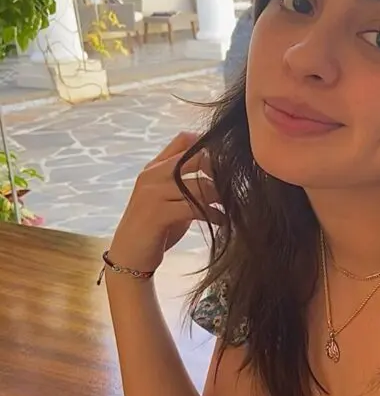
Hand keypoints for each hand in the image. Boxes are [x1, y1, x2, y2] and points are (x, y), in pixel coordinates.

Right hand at [108, 131, 222, 274]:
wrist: (129, 256)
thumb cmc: (154, 227)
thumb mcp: (168, 198)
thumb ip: (185, 181)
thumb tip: (218, 169)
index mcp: (154, 167)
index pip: (184, 139)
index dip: (209, 144)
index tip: (227, 160)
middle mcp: (152, 175)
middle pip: (195, 158)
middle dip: (219, 170)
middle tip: (235, 184)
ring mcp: (153, 193)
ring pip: (199, 185)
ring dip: (221, 196)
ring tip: (233, 206)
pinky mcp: (158, 214)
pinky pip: (195, 208)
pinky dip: (214, 215)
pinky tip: (222, 220)